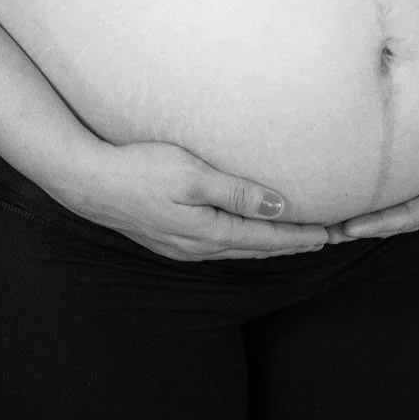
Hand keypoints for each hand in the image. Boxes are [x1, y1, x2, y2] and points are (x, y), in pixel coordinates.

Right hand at [70, 140, 332, 261]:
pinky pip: (217, 244)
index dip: (300, 237)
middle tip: (324, 239)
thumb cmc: (138, 170)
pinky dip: (240, 239)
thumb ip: (235, 192)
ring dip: (266, 243)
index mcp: (207, 233)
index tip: (331, 235)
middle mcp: (197, 247)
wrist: (87, 182)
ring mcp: (180, 246)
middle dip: (290, 243)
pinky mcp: (167, 237)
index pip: (266, 238)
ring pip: (235, 248)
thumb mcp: (192, 176)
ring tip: (292, 237)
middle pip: (255, 248)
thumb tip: (278, 207)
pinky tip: (242, 232)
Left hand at [326, 94, 418, 240]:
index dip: (383, 223)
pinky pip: (384, 192)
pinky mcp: (411, 177)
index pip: (412, 217)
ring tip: (322, 224)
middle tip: (324, 232)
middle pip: (393, 220)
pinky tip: (336, 196)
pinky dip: (362, 197)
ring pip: (385, 209)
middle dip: (361, 228)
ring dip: (356, 218)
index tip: (351, 228)